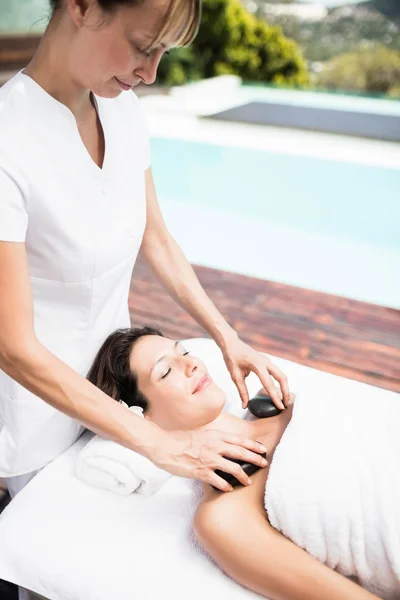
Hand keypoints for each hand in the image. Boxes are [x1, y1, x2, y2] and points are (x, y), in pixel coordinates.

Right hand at [152, 428, 268, 491]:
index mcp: (215, 436)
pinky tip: (229, 488)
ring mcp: (208, 459)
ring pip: (233, 468)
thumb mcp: (200, 434)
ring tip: (248, 481)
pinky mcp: (201, 472)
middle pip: (241, 453)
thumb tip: (224, 444)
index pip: (239, 440)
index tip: (263, 449)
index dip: (253, 445)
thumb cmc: (180, 439)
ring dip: (244, 476)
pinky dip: (226, 485)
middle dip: (255, 459)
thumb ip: (213, 439)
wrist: (163, 445)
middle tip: (264, 464)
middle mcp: (214, 446)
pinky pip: (218, 481)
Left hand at [221, 337, 289, 409]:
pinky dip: (280, 382)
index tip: (280, 407)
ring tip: (284, 400)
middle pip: (282, 378)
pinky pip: (277, 373)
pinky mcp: (267, 362)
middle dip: (285, 392)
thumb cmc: (232, 358)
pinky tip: (278, 391)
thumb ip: (242, 391)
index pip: (269, 383)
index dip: (275, 396)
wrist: (232, 344)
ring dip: (284, 387)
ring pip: (281, 375)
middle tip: (285, 405)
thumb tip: (245, 405)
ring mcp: (268, 361)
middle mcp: (266, 362)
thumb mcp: (235, 376)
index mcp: (257, 365)